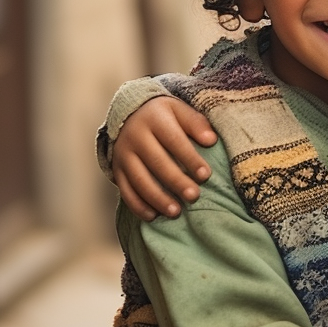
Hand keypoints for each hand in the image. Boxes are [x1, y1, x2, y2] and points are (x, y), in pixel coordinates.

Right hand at [113, 97, 216, 219]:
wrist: (130, 115)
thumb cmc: (164, 116)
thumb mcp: (180, 110)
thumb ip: (195, 123)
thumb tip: (211, 140)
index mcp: (154, 118)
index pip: (174, 140)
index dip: (190, 158)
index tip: (205, 175)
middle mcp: (135, 136)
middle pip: (156, 162)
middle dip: (176, 181)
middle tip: (194, 196)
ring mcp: (123, 154)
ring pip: (139, 179)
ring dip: (157, 198)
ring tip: (176, 212)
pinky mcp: (116, 169)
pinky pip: (125, 190)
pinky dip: (138, 205)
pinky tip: (153, 216)